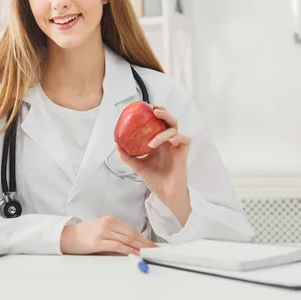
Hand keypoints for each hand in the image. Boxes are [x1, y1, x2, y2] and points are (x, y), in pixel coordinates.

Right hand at [60, 216, 156, 255]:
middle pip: (132, 234)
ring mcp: (103, 232)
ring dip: (140, 247)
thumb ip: (114, 232)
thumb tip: (130, 243)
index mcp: (110, 219)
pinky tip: (135, 254)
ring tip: (148, 253)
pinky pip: (118, 246)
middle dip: (145, 243)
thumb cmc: (83, 234)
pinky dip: (128, 250)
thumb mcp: (100, 228)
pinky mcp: (98, 241)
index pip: (131, 229)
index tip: (151, 244)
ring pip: (127, 239)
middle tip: (155, 250)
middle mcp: (108, 223)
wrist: (66, 236)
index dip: (143, 237)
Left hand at [117, 106, 191, 222]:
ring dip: (163, 132)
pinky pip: (184, 139)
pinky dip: (176, 138)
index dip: (155, 113)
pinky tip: (167, 143)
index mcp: (158, 141)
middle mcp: (168, 142)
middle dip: (163, 113)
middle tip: (154, 110)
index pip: (158, 123)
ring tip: (152, 141)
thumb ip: (127, 155)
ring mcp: (176, 146)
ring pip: (175, 129)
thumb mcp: (137, 165)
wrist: (165, 193)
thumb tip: (117, 143)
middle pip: (169, 121)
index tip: (146, 107)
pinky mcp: (183, 153)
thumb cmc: (154, 178)